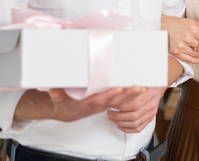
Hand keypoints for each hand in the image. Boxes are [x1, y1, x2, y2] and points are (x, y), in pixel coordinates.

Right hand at [15, 86, 130, 121]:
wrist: (70, 112)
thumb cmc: (65, 104)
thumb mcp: (59, 100)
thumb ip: (58, 95)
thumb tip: (54, 89)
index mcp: (90, 103)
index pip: (102, 99)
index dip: (110, 94)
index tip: (119, 88)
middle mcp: (100, 104)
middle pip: (116, 101)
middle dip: (128, 95)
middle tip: (139, 87)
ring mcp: (106, 104)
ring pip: (122, 101)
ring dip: (133, 95)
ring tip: (144, 87)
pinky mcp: (109, 101)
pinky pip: (123, 100)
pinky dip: (132, 95)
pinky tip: (141, 88)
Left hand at [105, 86, 165, 133]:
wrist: (156, 88)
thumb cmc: (145, 83)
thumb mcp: (139, 79)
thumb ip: (129, 84)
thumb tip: (117, 88)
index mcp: (150, 93)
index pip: (135, 104)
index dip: (121, 106)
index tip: (111, 105)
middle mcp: (152, 104)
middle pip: (134, 116)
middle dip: (118, 116)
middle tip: (109, 113)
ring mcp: (152, 113)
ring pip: (135, 124)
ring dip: (121, 123)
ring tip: (112, 119)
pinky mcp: (149, 119)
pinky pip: (138, 128)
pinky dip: (127, 129)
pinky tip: (120, 125)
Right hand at [161, 15, 198, 63]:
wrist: (159, 26)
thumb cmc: (175, 23)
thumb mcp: (190, 22)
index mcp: (192, 28)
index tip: (197, 38)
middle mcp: (188, 37)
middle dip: (197, 45)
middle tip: (192, 43)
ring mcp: (181, 45)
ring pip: (195, 53)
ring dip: (196, 52)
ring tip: (194, 50)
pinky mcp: (176, 52)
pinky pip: (188, 59)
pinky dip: (194, 61)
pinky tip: (197, 60)